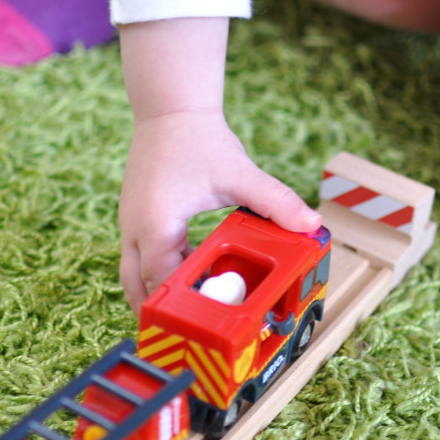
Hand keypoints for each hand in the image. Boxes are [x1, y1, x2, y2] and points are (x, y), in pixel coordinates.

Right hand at [118, 109, 320, 312]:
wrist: (170, 108)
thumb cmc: (199, 139)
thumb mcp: (240, 173)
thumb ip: (276, 201)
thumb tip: (311, 223)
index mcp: (155, 224)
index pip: (161, 279)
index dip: (181, 303)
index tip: (204, 319)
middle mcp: (133, 228)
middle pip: (134, 286)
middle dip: (158, 309)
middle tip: (187, 331)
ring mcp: (129, 223)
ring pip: (131, 273)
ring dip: (157, 291)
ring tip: (190, 308)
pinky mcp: (134, 217)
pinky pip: (139, 256)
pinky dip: (159, 271)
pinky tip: (193, 271)